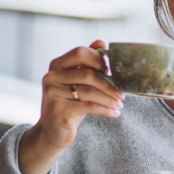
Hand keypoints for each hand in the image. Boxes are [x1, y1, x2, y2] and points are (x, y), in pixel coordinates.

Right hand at [19, 40, 123, 173]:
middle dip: (108, 84)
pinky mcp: (59, 110)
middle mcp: (51, 76)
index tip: (112, 72)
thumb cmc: (70, 104)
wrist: (53, 131)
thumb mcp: (78, 83)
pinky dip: (105, 110)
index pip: (80, 52)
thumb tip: (101, 42)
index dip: (98, 59)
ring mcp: (53, 93)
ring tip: (120, 104)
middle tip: (122, 93)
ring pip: (89, 92)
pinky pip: (88, 106)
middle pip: (87, 73)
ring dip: (109, 99)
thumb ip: (87, 63)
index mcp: (57, 65)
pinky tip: (115, 113)